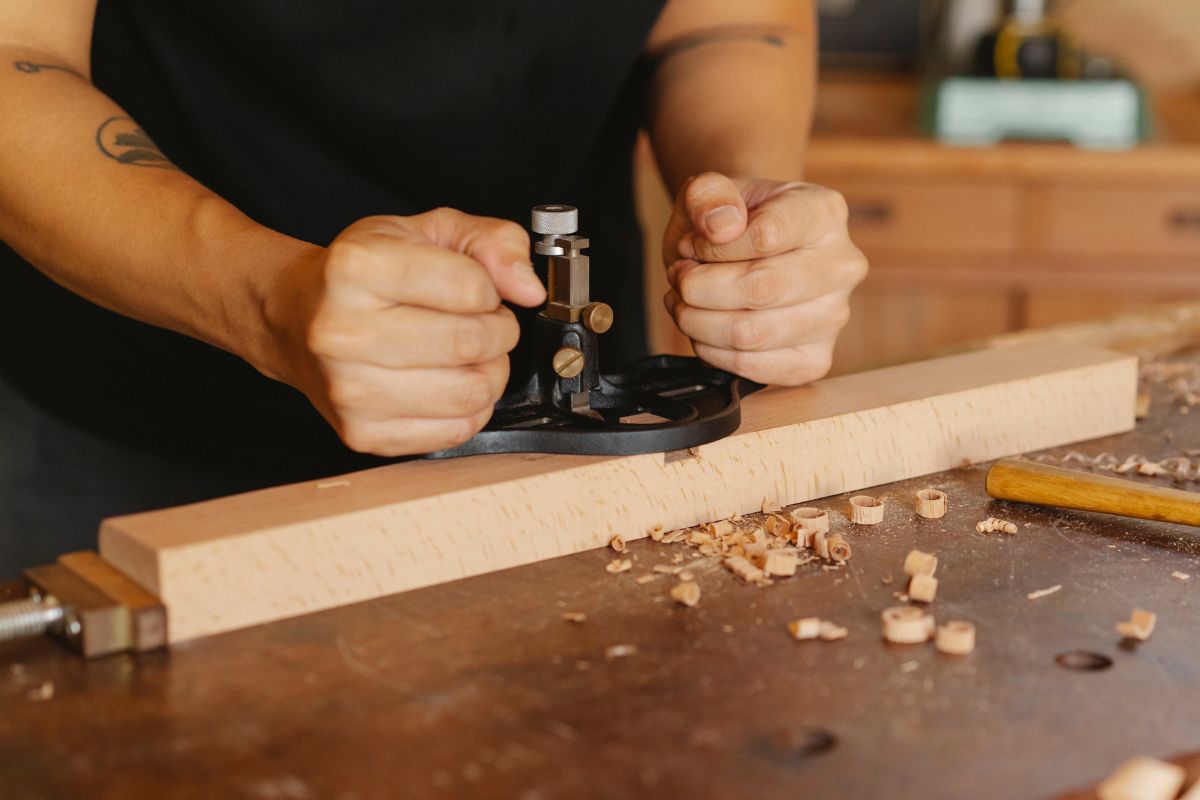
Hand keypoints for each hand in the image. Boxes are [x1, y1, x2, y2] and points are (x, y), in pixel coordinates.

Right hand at [266, 209, 545, 455]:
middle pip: (472, 343)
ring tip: (466, 354)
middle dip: (497, 331)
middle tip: (481, 323)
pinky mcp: (362, 433)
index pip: (472, 288)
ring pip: (470, 393)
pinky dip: (469, 408)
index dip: (491, 289)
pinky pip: (455, 431)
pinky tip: (448, 383)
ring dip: (488, 372)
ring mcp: (349, 389)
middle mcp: (342, 331)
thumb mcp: (427, 231)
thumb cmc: (363, 275)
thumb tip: (528, 287)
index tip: (476, 289)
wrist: (296, 319)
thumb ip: (491, 242)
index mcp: (357, 268)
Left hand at [662, 173, 866, 385]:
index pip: (767, 235)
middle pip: (760, 290)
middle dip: (698, 287)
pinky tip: (705, 327)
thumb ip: (709, 194)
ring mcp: (834, 317)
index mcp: (825, 213)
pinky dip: (711, 351)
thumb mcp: (711, 191)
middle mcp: (841, 266)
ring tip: (686, 300)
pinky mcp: (814, 360)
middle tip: (680, 276)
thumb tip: (721, 227)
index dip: (712, 246)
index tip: (693, 244)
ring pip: (750, 334)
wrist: (745, 251)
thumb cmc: (732, 221)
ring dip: (697, 320)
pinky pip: (752, 368)